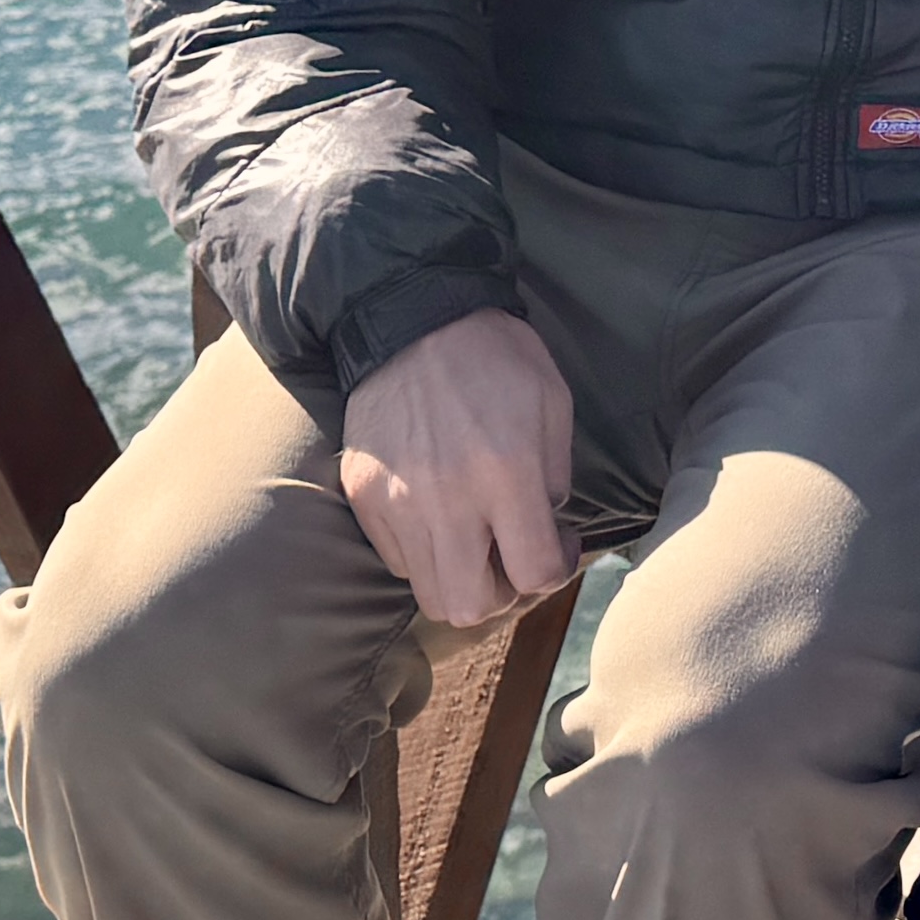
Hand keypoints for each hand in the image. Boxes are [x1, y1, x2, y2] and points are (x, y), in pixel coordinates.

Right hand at [338, 308, 577, 626]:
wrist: (411, 313)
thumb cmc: (494, 354)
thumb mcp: (551, 402)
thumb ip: (554, 477)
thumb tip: (546, 531)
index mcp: (505, 471)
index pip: (535, 573)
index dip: (556, 568)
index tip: (555, 541)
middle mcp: (447, 497)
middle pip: (473, 606)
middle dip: (503, 591)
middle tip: (510, 553)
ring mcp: (397, 501)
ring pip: (430, 593)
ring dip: (461, 579)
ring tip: (474, 540)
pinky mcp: (363, 495)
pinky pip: (396, 560)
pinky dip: (422, 554)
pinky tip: (438, 514)